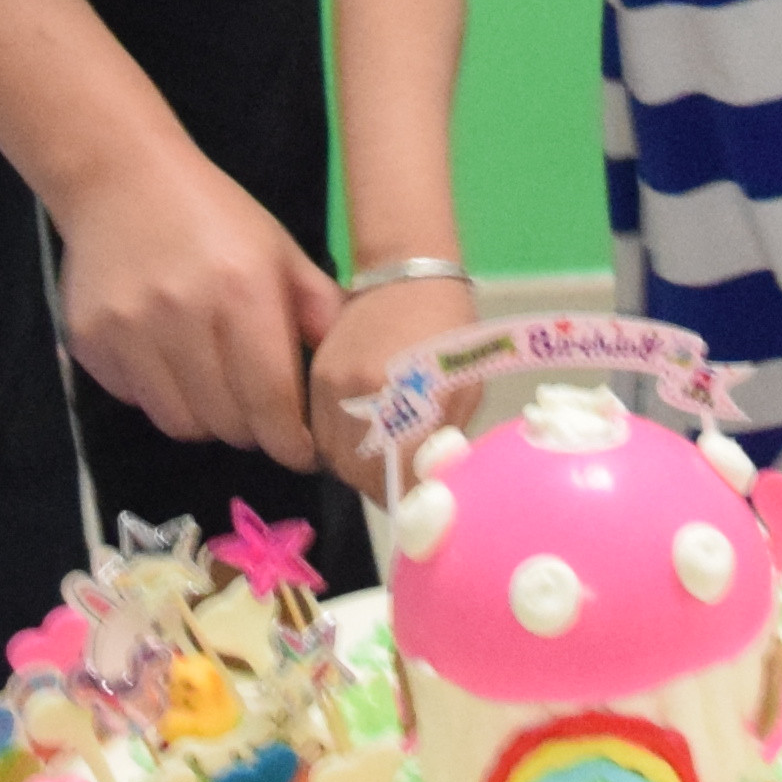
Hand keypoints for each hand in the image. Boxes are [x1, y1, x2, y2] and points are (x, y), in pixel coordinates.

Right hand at [52, 144, 343, 468]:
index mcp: (244, 293)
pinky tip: (167, 358)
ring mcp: (129, 331)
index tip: (302, 452)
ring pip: (180, 423)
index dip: (291, 442)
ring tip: (213, 385)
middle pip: (227, 423)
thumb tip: (349, 372)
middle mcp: (184, 316)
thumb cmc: (216, 215)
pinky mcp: (90, 341)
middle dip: (252, 428)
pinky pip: (135, 401)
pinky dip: (159, 395)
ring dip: (206, 418)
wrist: (122, 178)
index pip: (271, 401)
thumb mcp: (281, 251)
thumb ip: (320, 311)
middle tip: (259, 411)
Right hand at [310, 275, 476, 493]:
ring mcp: (331, 386)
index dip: (405, 499)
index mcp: (407, 401)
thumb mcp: (465, 392)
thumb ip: (444, 444)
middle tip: (399, 480)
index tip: (417, 502)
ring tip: (380, 457)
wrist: (411, 278)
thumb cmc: (452, 336)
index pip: (394, 479)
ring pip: (332, 456)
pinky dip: (338, 442)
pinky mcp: (316, 377)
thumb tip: (429, 492)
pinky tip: (360, 432)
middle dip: (378, 485)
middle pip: (357, 473)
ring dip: (355, 467)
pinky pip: (319, 429)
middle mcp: (361, 397)